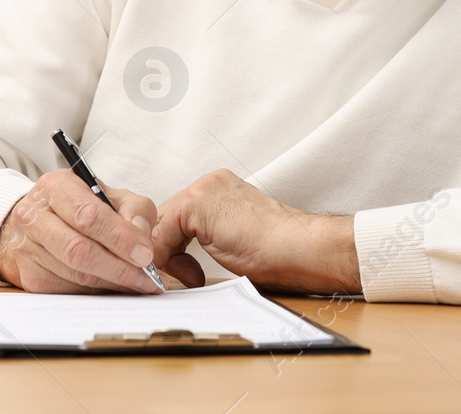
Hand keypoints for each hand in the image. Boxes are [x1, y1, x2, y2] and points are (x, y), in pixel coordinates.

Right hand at [0, 168, 164, 293]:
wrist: (41, 219)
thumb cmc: (82, 205)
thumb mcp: (113, 195)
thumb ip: (134, 211)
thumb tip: (142, 243)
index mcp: (56, 187)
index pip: (88, 216)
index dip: (120, 238)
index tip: (145, 255)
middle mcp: (33, 216)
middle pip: (78, 250)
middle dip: (119, 268)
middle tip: (148, 278)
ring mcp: (26, 248)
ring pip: (75, 274)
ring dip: (112, 282)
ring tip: (139, 284)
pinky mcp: (28, 276)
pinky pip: (68, 290)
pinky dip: (97, 291)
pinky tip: (115, 286)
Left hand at [152, 170, 359, 294]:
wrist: (300, 249)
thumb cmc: (279, 252)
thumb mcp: (234, 239)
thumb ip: (209, 237)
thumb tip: (180, 259)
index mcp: (221, 189)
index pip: (179, 216)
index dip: (176, 248)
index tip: (188, 273)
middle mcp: (211, 182)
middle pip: (166, 218)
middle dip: (168, 251)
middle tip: (185, 277)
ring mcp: (204, 189)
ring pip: (161, 224)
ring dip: (167, 255)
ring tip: (190, 277)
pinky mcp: (197, 203)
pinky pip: (162, 233)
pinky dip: (166, 257)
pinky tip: (190, 274)